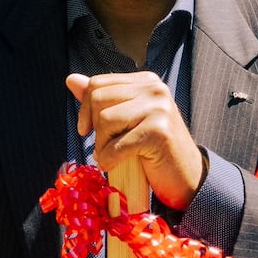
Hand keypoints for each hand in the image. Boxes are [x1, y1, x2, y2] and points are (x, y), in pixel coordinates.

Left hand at [67, 70, 205, 209]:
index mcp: (145, 81)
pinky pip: (116, 145)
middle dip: (95, 128)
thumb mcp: (125, 120)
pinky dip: (109, 160)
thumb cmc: (153, 151)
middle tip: (106, 146)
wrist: (187, 178)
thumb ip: (101, 99)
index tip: (89, 130)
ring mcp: (158, 108)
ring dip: (102, 146)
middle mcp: (154, 88)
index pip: (98, 83)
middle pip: (98, 98)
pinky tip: (115, 166)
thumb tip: (71, 79)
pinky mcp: (158, 131)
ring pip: (105, 120)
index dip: (85, 110)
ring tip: (113, 157)